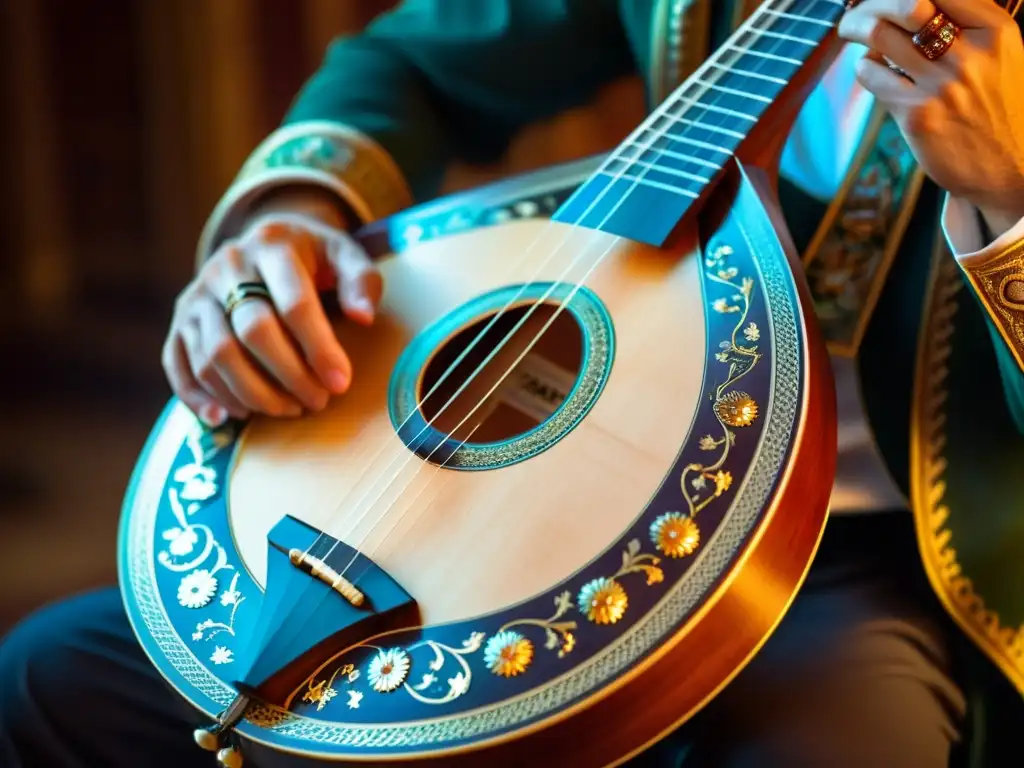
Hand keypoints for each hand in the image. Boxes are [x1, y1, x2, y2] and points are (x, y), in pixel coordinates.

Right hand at [163, 206, 381, 426]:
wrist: (264, 244)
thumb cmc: (314, 259)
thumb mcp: (344, 256)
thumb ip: (361, 281)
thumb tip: (364, 317)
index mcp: (272, 246)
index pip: (294, 303)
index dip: (319, 348)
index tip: (340, 383)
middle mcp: (227, 267)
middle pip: (253, 331)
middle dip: (289, 375)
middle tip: (318, 402)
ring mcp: (198, 294)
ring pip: (215, 355)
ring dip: (253, 393)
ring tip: (289, 410)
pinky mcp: (181, 320)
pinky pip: (178, 364)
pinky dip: (200, 397)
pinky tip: (229, 418)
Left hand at [839, 0, 1023, 234]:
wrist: (1008, 169)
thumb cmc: (996, 108)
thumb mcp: (1000, 55)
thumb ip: (965, 25)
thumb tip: (911, 6)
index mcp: (996, 31)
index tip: (887, 0)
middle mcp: (971, 54)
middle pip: (904, 5)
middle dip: (869, 6)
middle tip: (855, 15)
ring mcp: (942, 86)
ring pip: (880, 36)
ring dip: (857, 31)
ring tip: (852, 33)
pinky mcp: (917, 115)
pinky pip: (872, 75)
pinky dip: (864, 67)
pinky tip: (872, 70)